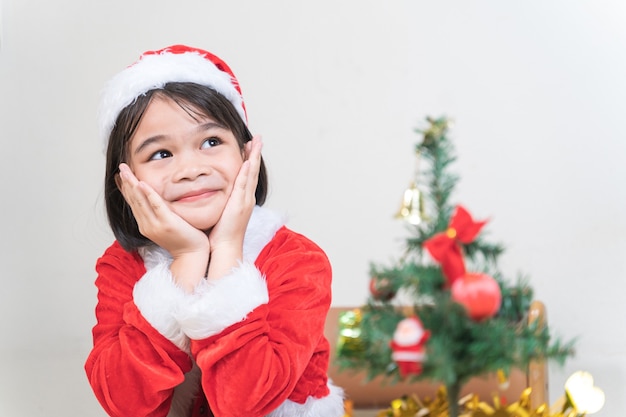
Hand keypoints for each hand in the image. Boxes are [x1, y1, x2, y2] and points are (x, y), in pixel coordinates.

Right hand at [117, 164, 209, 289]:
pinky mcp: (167, 223)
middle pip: (134, 200)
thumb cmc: (184, 240)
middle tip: (121, 167)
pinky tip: (142, 184)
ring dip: (132, 184)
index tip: (120, 175)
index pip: (133, 203)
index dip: (125, 189)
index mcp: (146, 225)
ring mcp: (156, 225)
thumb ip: (161, 215)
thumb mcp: (167, 225)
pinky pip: (156, 205)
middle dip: (126, 182)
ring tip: (126, 171)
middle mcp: (147, 225)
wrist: (192, 255)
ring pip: (141, 201)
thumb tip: (159, 203)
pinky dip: (148, 194)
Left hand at [206, 135, 262, 278]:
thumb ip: (220, 202)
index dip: (250, 160)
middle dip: (256, 154)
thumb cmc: (220, 234)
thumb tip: (212, 193)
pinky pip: (243, 184)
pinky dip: (247, 172)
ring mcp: (245, 200)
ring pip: (251, 174)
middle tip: (258, 138)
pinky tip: (248, 160)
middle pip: (253, 171)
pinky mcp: (239, 204)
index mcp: (242, 200)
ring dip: (254, 157)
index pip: (247, 175)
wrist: (225, 248)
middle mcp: (246, 198)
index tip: (250, 147)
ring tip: (256, 142)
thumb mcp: (221, 213)